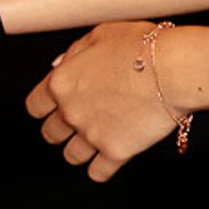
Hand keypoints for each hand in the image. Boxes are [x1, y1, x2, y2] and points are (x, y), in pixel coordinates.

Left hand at [26, 20, 183, 181]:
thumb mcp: (101, 35)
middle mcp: (71, 112)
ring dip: (79, 150)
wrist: (174, 70)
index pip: (35, 106)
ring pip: (71, 156)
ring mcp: (92, 134)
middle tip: (76, 123)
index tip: (52, 108)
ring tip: (94, 140)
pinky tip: (107, 160)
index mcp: (62, 83)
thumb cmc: (142, 47)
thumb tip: (60, 65)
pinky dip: (100, 169)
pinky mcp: (116, 152)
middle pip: (50, 133)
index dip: (44, 107)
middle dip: (61, 129)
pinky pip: (97, 173)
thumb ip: (75, 52)